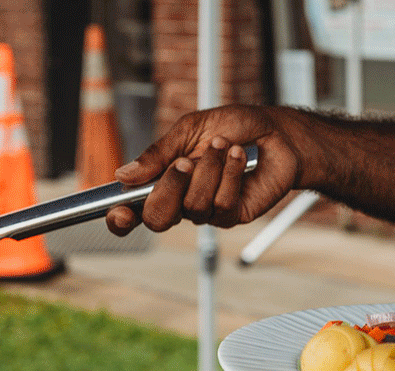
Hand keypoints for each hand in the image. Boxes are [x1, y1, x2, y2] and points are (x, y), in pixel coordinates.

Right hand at [105, 105, 309, 234]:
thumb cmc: (233, 128)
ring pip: (192, 207)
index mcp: (163, 179)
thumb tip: (123, 176)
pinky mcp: (234, 215)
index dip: (120, 218)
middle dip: (169, 187)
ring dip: (209, 170)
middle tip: (186, 161)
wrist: (275, 132)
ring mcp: (207, 211)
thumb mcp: (189, 129)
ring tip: (224, 146)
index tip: (119, 212)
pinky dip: (230, 175)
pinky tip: (239, 158)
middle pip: (158, 217)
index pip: (133, 209)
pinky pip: (221, 205)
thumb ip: (158, 154)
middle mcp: (181, 200)